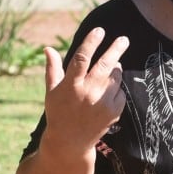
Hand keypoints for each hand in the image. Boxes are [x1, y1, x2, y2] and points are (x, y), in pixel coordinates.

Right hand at [42, 27, 128, 156]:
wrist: (70, 142)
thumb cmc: (58, 112)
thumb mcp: (52, 91)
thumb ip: (53, 68)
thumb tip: (48, 48)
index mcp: (71, 85)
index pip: (82, 58)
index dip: (91, 42)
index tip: (99, 30)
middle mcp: (88, 93)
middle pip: (106, 65)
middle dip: (116, 49)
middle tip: (124, 39)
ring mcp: (102, 103)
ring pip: (115, 77)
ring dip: (116, 68)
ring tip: (114, 64)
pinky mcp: (113, 112)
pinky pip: (121, 92)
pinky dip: (117, 87)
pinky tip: (110, 90)